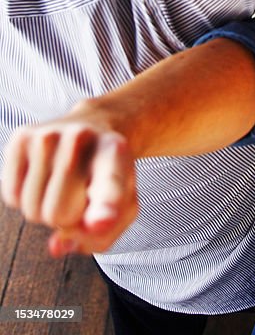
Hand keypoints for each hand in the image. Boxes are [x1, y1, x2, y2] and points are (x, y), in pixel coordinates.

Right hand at [1, 116, 137, 255]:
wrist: (90, 130)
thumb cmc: (104, 176)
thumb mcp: (121, 206)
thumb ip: (100, 236)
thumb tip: (57, 246)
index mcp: (116, 154)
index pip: (109, 185)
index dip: (106, 208)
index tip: (102, 222)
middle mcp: (82, 137)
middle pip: (58, 214)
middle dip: (66, 220)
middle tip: (78, 196)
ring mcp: (49, 134)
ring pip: (32, 210)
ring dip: (44, 210)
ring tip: (61, 184)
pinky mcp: (21, 137)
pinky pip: (12, 197)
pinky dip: (24, 199)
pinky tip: (42, 177)